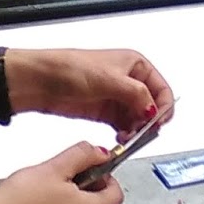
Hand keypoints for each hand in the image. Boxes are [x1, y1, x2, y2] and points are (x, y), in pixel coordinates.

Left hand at [6, 47, 173, 138]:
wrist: (40, 81)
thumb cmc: (69, 68)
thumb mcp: (109, 79)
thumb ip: (136, 94)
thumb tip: (153, 110)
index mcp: (135, 64)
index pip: (162, 89)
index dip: (163, 107)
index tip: (156, 123)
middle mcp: (129, 80)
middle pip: (152, 106)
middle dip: (149, 121)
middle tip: (142, 133)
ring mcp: (117, 97)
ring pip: (138, 119)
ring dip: (137, 130)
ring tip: (128, 137)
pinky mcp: (105, 112)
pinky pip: (124, 126)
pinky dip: (125, 134)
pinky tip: (120, 139)